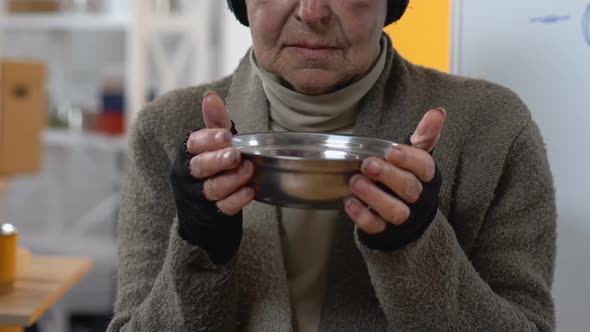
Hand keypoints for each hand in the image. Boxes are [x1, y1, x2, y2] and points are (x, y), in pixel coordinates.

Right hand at [170, 90, 253, 263]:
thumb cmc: (212, 169)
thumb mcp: (214, 144)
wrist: (203, 211)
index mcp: (188, 154)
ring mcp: (198, 196)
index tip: (226, 135)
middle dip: (217, 160)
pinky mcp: (211, 214)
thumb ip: (215, 121)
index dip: (208, 139)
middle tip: (235, 154)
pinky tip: (250, 191)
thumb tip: (210, 96)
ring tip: (248, 170)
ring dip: (232, 179)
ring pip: (212, 188)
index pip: (193, 144)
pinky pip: (224, 207)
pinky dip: (237, 199)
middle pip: (199, 167)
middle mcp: (189, 175)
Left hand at [345, 108, 445, 246]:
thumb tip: (438, 112)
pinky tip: (349, 202)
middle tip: (367, 164)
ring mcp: (403, 217)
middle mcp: (418, 198)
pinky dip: (362, 216)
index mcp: (427, 177)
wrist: (407, 220)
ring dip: (374, 196)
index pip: (425, 167)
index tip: (391, 150)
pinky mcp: (385, 232)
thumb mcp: (417, 158)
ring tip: (355, 182)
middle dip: (388, 175)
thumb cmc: (408, 180)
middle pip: (409, 188)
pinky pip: (376, 227)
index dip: (409, 159)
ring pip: (394, 211)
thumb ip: (424, 137)